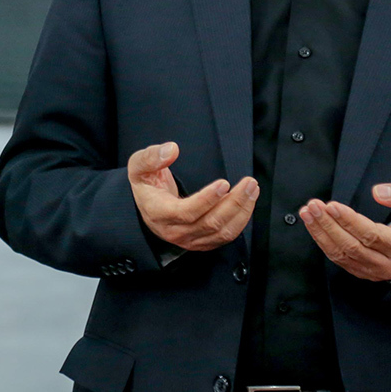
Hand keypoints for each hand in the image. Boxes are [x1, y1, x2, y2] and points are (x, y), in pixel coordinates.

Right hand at [128, 142, 258, 250]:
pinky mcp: (202, 242)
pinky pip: (225, 237)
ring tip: (252, 190)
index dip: (207, 199)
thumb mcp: (139, 166)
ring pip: (222, 232)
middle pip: (210, 223)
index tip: (224, 183)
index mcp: (159, 213)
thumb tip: (171, 150)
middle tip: (249, 183)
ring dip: (241, 211)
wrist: (146, 205)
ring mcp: (189, 240)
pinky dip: (240, 221)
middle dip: (234, 203)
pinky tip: (246, 203)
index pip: (186, 212)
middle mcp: (175, 231)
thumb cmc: (145, 184)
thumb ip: (151, 157)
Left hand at [299, 183, 390, 281]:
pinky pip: (338, 258)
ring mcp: (374, 271)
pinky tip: (313, 224)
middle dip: (329, 225)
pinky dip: (322, 240)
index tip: (332, 205)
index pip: (372, 236)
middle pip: (352, 247)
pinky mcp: (362, 270)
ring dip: (321, 232)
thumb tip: (378, 192)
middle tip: (313, 206)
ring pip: (341, 254)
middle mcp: (390, 265)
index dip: (349, 221)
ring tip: (308, 212)